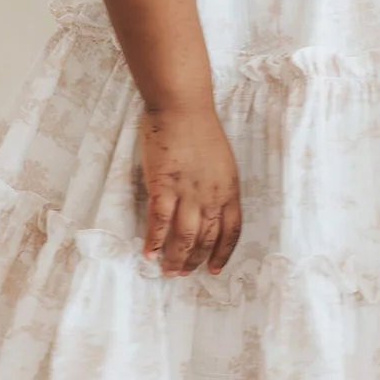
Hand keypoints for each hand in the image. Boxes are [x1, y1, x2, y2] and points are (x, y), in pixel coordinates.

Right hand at [136, 104, 241, 275]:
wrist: (182, 105)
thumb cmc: (200, 128)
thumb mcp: (222, 161)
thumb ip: (217, 186)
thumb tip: (208, 207)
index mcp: (229, 189)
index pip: (231, 232)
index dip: (222, 254)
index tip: (213, 269)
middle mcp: (211, 195)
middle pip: (206, 239)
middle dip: (194, 261)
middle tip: (182, 273)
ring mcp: (187, 192)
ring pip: (184, 237)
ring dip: (175, 258)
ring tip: (167, 270)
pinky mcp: (163, 186)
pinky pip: (159, 222)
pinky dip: (154, 241)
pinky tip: (148, 252)